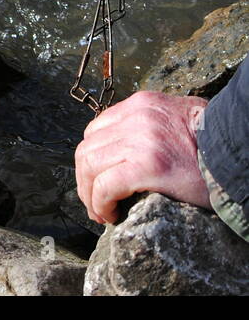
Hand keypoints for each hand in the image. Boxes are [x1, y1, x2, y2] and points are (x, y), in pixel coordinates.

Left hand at [75, 90, 210, 224]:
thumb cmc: (212, 147)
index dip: (91, 158)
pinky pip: (106, 185)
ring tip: (101, 212)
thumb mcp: (176, 121)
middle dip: (84, 179)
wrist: (240, 155)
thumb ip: (148, 126)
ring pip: (90, 167)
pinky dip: (100, 202)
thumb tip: (123, 150)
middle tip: (94, 202)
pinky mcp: (148, 165)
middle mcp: (137, 117)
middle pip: (88, 148)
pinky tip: (110, 215)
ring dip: (89, 194)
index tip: (95, 178)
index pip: (97, 130)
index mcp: (142, 104)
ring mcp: (141, 140)